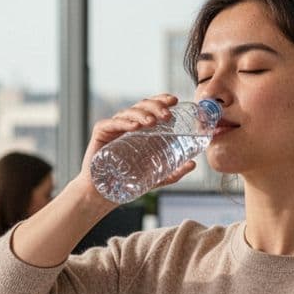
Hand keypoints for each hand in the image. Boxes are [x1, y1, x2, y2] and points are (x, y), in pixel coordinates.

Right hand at [79, 95, 198, 189]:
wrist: (103, 194)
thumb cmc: (126, 181)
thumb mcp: (156, 176)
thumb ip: (173, 171)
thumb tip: (193, 164)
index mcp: (140, 129)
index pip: (152, 107)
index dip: (162, 100)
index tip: (175, 101)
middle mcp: (127, 124)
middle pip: (142, 106)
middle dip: (156, 107)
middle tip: (167, 116)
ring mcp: (113, 128)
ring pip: (128, 112)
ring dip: (142, 114)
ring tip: (153, 122)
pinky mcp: (100, 133)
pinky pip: (112, 123)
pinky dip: (124, 122)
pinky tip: (134, 126)